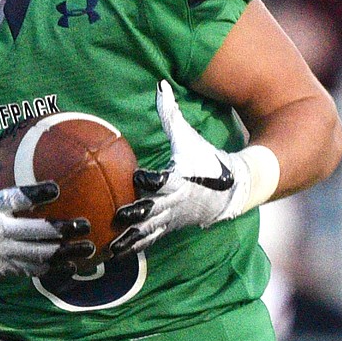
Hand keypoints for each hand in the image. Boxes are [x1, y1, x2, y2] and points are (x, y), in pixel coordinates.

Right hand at [0, 139, 92, 304]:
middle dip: (63, 229)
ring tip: (88, 247)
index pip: (15, 199)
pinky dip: (56, 268)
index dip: (36, 194)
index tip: (56, 188)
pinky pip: (35, 270)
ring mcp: (3, 253)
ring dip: (66, 251)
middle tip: (84, 224)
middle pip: (36, 232)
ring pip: (41, 254)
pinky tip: (73, 265)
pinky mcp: (5, 269)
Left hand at [111, 80, 251, 255]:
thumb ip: (170, 114)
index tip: (136, 177)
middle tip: (115, 218)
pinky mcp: (169, 228)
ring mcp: (172, 218)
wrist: (233, 189)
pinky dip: (131, 248)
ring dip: (129, 240)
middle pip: (153, 209)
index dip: (150, 179)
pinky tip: (112, 255)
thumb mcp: (188, 137)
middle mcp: (175, 201)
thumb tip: (159, 84)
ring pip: (148, 231)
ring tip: (108, 249)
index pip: (163, 178)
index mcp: (178, 178)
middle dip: (136, 214)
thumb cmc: (205, 159)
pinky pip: (148, 240)